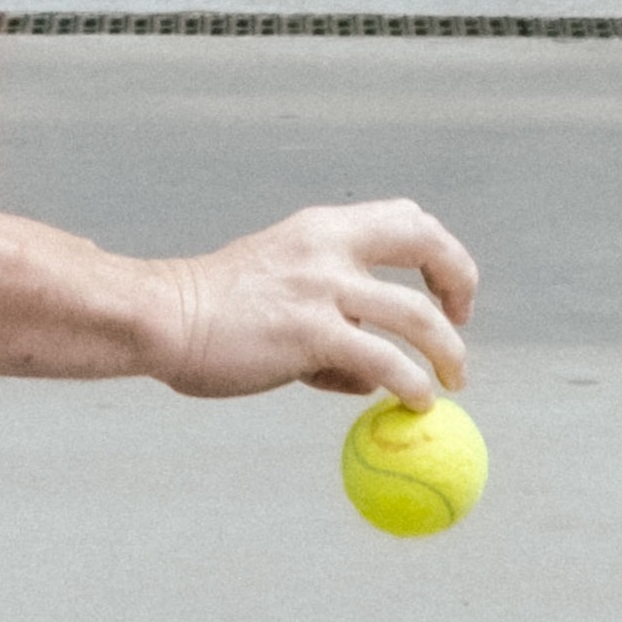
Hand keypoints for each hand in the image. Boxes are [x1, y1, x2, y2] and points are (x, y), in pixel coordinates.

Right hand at [156, 198, 475, 402]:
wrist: (161, 318)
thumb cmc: (212, 313)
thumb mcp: (277, 286)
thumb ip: (328, 314)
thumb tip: (368, 375)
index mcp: (320, 228)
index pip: (405, 218)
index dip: (439, 254)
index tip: (442, 294)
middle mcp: (328, 246)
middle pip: (426, 242)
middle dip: (459, 281)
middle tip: (460, 325)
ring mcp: (321, 288)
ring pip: (416, 315)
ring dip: (447, 352)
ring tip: (451, 383)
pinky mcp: (311, 334)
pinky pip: (383, 362)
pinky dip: (409, 385)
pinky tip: (414, 403)